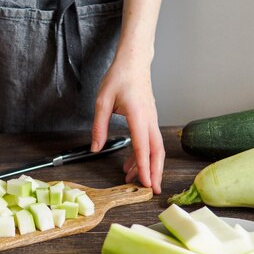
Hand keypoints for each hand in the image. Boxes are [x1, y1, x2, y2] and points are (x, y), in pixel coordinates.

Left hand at [91, 62, 164, 193]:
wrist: (134, 62)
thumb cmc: (119, 77)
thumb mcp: (102, 101)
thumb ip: (99, 126)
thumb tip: (95, 148)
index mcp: (138, 115)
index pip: (143, 147)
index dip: (144, 167)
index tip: (145, 183)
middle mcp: (149, 119)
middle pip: (157, 152)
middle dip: (156, 173)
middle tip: (152, 191)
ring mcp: (152, 120)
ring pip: (155, 148)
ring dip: (148, 166)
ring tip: (134, 180)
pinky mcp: (149, 120)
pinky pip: (149, 141)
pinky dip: (142, 155)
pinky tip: (130, 164)